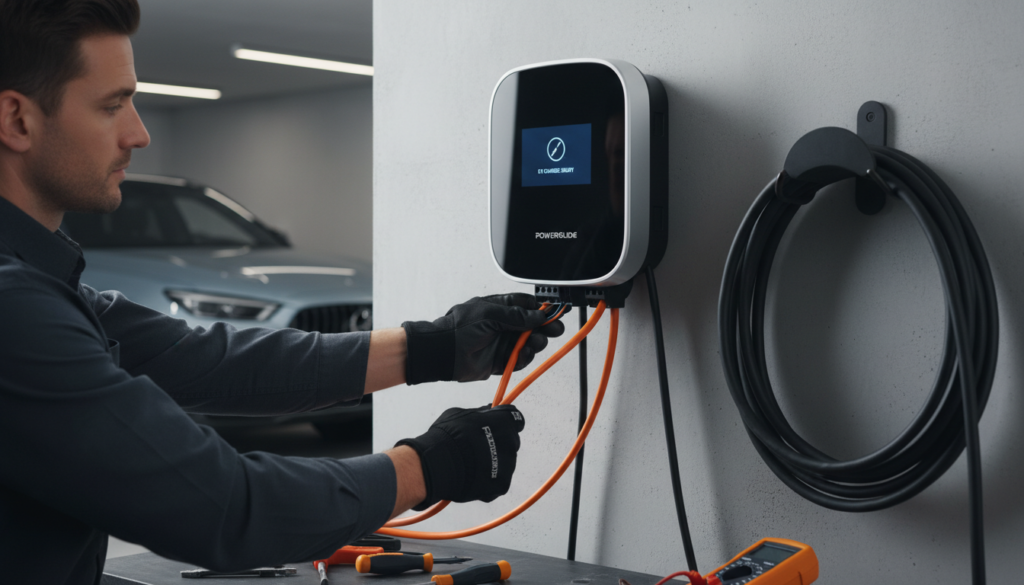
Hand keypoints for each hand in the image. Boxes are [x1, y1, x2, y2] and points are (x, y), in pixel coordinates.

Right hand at [396, 404, 525, 509]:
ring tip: (470, 465)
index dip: (505, 423)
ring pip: (504, 464)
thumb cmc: (448, 436)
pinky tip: (471, 477)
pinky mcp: (502, 484)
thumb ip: (479, 413)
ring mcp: (508, 465)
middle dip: (498, 444)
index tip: (497, 426)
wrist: (440, 465)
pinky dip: (487, 481)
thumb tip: (487, 411)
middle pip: (510, 443)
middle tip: (477, 448)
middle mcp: (511, 442)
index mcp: (504, 422)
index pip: (516, 420)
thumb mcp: (460, 414)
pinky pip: (497, 481)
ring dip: (492, 463)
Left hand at [402, 293, 565, 384]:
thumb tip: (538, 315)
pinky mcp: (499, 361)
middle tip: (555, 329)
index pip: (525, 306)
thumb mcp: (490, 315)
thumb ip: (516, 316)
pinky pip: (519, 360)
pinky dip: (525, 358)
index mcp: (499, 308)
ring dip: (535, 342)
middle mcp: (502, 325)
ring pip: (527, 343)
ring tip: (537, 342)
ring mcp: (501, 343)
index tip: (554, 311)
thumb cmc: (460, 328)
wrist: (444, 352)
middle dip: (544, 327)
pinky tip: (526, 354)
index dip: (541, 309)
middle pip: (531, 325)